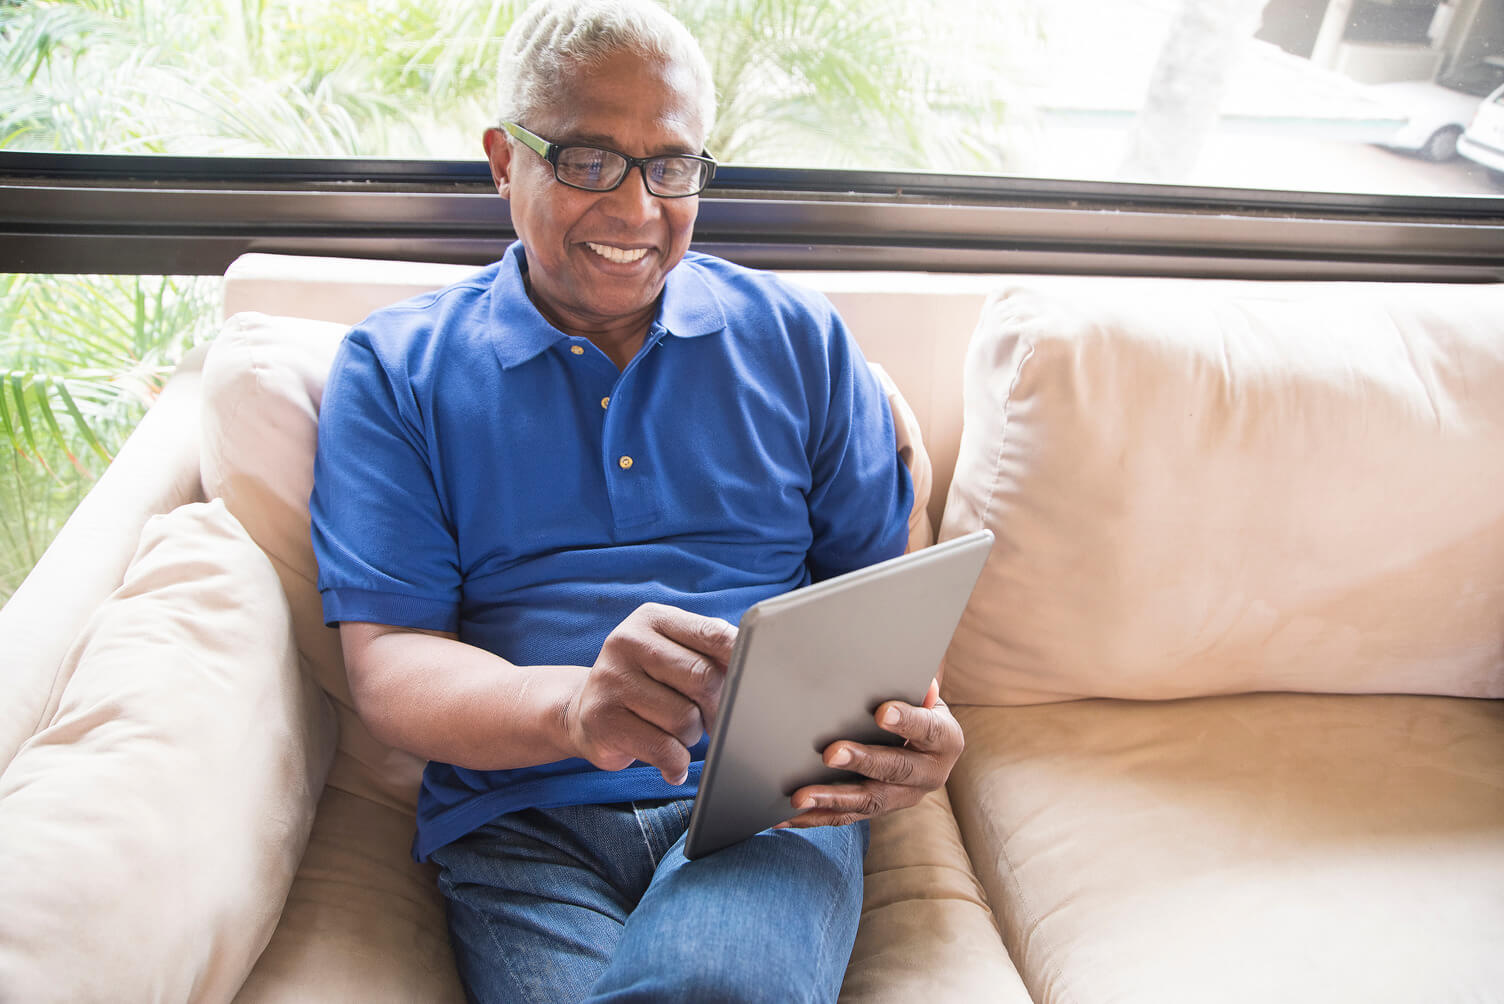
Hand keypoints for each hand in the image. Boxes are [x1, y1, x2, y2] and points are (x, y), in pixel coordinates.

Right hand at [564, 603, 736, 785]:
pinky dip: (676, 763)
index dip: (741, 661)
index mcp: (653, 619)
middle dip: (716, 707)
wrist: (582, 712)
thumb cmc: (645, 683)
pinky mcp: (602, 720)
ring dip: (692, 736)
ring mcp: (611, 680)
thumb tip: (754, 668)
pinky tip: (670, 761)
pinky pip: (664, 749)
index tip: (753, 679)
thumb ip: (710, 653)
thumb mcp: (673, 655)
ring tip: (675, 732)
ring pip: (685, 719)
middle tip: (710, 718)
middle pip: (703, 678)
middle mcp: (627, 642)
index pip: (714, 634)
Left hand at [781, 678, 963, 827]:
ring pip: (869, 802)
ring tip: (801, 797)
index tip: (880, 712)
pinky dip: (818, 818)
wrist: (928, 746)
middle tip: (831, 754)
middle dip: (862, 762)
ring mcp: (904, 796)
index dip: (906, 721)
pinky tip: (791, 816)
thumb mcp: (925, 695)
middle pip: (896, 770)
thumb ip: (917, 686)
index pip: (927, 729)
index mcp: (945, 740)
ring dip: (832, 799)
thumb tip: (920, 678)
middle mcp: (930, 774)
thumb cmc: (919, 709)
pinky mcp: (880, 809)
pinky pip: (848, 818)